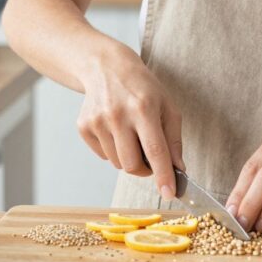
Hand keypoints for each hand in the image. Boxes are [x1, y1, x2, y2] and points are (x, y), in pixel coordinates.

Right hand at [77, 47, 183, 200]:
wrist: (106, 68)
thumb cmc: (142, 87)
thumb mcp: (167, 106)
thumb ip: (174, 139)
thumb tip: (178, 169)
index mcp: (143, 108)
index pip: (155, 150)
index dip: (163, 175)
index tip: (169, 194)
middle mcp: (118, 115)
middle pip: (132, 165)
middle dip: (144, 169)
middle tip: (149, 156)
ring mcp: (97, 121)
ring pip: (117, 163)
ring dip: (128, 157)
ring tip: (131, 134)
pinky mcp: (83, 126)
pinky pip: (103, 155)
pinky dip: (113, 150)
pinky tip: (115, 129)